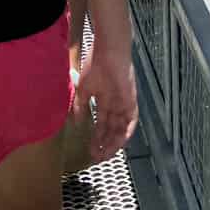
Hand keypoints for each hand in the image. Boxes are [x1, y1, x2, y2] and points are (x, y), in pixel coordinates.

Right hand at [72, 42, 136, 164]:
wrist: (108, 52)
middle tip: (97, 158)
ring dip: (114, 142)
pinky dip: (127, 132)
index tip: (90, 149)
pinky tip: (120, 143)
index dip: (96, 137)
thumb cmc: (95, 65)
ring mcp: (124, 103)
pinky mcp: (131, 101)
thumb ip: (80, 107)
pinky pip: (132, 121)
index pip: (102, 124)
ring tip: (105, 155)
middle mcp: (115, 104)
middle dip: (104, 144)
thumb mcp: (83, 89)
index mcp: (104, 100)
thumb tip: (76, 123)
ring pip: (121, 128)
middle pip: (111, 130)